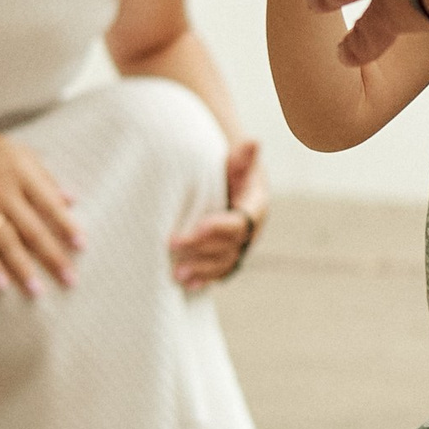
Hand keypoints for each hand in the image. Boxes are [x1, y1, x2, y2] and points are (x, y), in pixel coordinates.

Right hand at [0, 120, 84, 295]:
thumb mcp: (20, 153)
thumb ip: (46, 177)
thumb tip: (73, 200)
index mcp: (21, 173)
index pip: (49, 203)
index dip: (66, 225)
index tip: (82, 246)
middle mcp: (2, 192)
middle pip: (32, 229)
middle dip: (52, 256)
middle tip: (70, 280)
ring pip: (6, 243)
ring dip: (23, 269)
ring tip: (37, 292)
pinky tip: (1, 285)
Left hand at [169, 135, 266, 287]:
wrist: (234, 184)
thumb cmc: (232, 169)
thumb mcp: (237, 161)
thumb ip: (242, 156)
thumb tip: (253, 142)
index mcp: (256, 207)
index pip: (239, 222)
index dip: (219, 227)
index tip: (196, 226)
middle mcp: (252, 231)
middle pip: (229, 246)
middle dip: (201, 248)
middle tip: (172, 245)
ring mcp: (242, 246)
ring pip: (225, 263)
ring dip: (202, 270)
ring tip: (176, 274)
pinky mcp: (230, 256)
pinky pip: (221, 272)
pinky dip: (205, 279)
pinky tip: (188, 286)